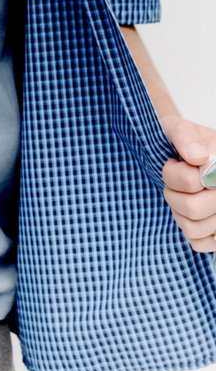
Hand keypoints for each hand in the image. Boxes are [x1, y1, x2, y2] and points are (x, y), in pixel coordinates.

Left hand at [161, 116, 215, 252]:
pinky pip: (198, 243)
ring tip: (181, 194)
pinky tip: (189, 212)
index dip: (174, 174)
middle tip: (172, 181)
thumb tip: (196, 157)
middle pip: (193, 208)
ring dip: (178, 211)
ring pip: (194, 228)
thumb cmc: (184, 142)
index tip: (174, 161)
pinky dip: (187, 228)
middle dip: (173, 193)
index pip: (193, 181)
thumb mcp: (178, 128)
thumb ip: (185, 135)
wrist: (188, 153)